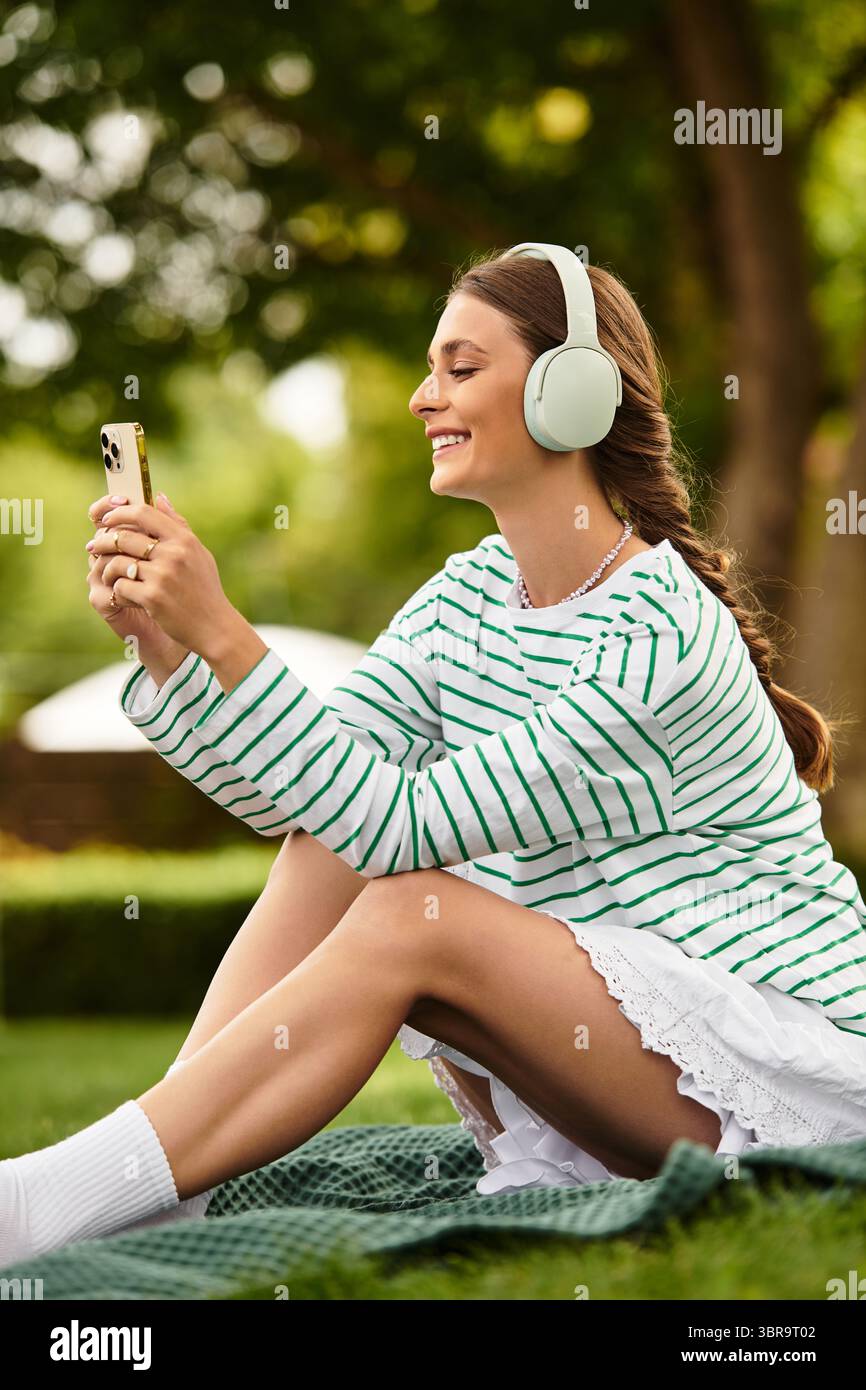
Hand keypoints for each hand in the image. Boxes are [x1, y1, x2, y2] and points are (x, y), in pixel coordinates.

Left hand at [87, 492, 237, 658]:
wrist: (214, 626)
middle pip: (124, 537)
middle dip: (103, 541)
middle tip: (94, 547)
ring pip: (117, 562)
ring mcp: (162, 576)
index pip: (143, 513)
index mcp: (183, 540)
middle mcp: (173, 555)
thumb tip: (159, 497)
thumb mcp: (198, 553)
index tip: (107, 519)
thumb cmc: (205, 588)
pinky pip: (120, 587)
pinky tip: (122, 596)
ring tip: (107, 575)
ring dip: (107, 569)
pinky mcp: (152, 598)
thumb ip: (178, 525)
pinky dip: (117, 592)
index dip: (119, 513)